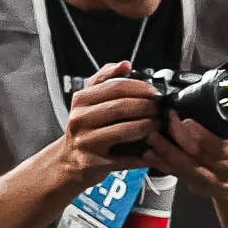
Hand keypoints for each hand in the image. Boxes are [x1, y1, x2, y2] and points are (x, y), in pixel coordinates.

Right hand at [61, 62, 160, 180]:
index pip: (115, 87)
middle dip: (147, 107)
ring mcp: (86, 142)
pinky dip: (143, 152)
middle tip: (159, 109)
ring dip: (148, 127)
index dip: (140, 88)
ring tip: (157, 125)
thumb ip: (106, 78)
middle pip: (121, 107)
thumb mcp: (88, 99)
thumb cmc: (85, 127)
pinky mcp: (95, 162)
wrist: (68, 160)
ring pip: (125, 130)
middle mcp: (80, 120)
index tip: (154, 92)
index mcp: (81, 100)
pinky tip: (151, 148)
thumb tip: (125, 65)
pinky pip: (126, 156)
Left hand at [143, 115, 227, 201]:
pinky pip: (177, 175)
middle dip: (177, 136)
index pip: (218, 146)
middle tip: (165, 120)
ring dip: (165, 151)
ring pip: (184, 166)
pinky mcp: (198, 187)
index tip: (185, 120)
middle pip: (197, 154)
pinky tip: (150, 155)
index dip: (199, 134)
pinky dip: (162, 164)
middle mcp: (227, 170)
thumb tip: (215, 99)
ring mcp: (212, 181)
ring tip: (152, 137)